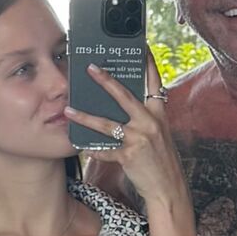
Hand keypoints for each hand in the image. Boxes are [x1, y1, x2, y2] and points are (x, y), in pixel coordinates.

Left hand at [64, 49, 196, 235]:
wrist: (168, 188)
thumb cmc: (158, 158)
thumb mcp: (156, 132)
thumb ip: (141, 115)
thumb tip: (116, 100)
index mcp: (158, 113)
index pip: (154, 83)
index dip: (146, 63)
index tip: (137, 46)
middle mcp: (151, 122)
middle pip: (125, 96)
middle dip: (106, 81)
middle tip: (89, 68)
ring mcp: (140, 139)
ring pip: (107, 123)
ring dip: (85, 116)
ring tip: (68, 109)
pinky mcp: (130, 156)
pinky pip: (105, 150)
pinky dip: (91, 148)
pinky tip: (79, 145)